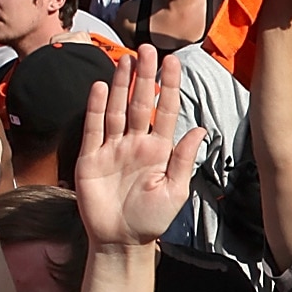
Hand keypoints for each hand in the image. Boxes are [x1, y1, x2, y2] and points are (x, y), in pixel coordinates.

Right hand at [69, 45, 203, 248]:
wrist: (120, 242)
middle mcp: (136, 143)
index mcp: (159, 150)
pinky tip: (101, 87)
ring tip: (126, 60)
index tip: (173, 62)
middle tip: (147, 48)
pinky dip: (96, 107)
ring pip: (117, 109)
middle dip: (144, 76)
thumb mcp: (175, 191)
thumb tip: (201, 129)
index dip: (168, 86)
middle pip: (140, 102)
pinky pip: (93, 127)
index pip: (166, 110)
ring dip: (121, 85)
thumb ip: (184, 160)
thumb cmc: (151, 220)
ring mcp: (112, 148)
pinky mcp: (90, 157)